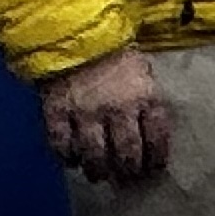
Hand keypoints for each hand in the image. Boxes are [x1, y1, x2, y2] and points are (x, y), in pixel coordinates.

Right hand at [41, 48, 171, 183]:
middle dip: (128, 171)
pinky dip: (66, 156)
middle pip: (126, 152)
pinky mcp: (57, 111)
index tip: (154, 171)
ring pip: (94, 153)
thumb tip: (150, 138)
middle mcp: (117, 108)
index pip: (157, 137)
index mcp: (145, 97)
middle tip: (126, 179)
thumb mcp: (144, 75)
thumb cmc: (117, 58)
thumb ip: (147, 104)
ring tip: (98, 175)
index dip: (156, 159)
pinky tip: (71, 159)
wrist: (77, 36)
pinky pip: (61, 144)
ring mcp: (86, 111)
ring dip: (97, 170)